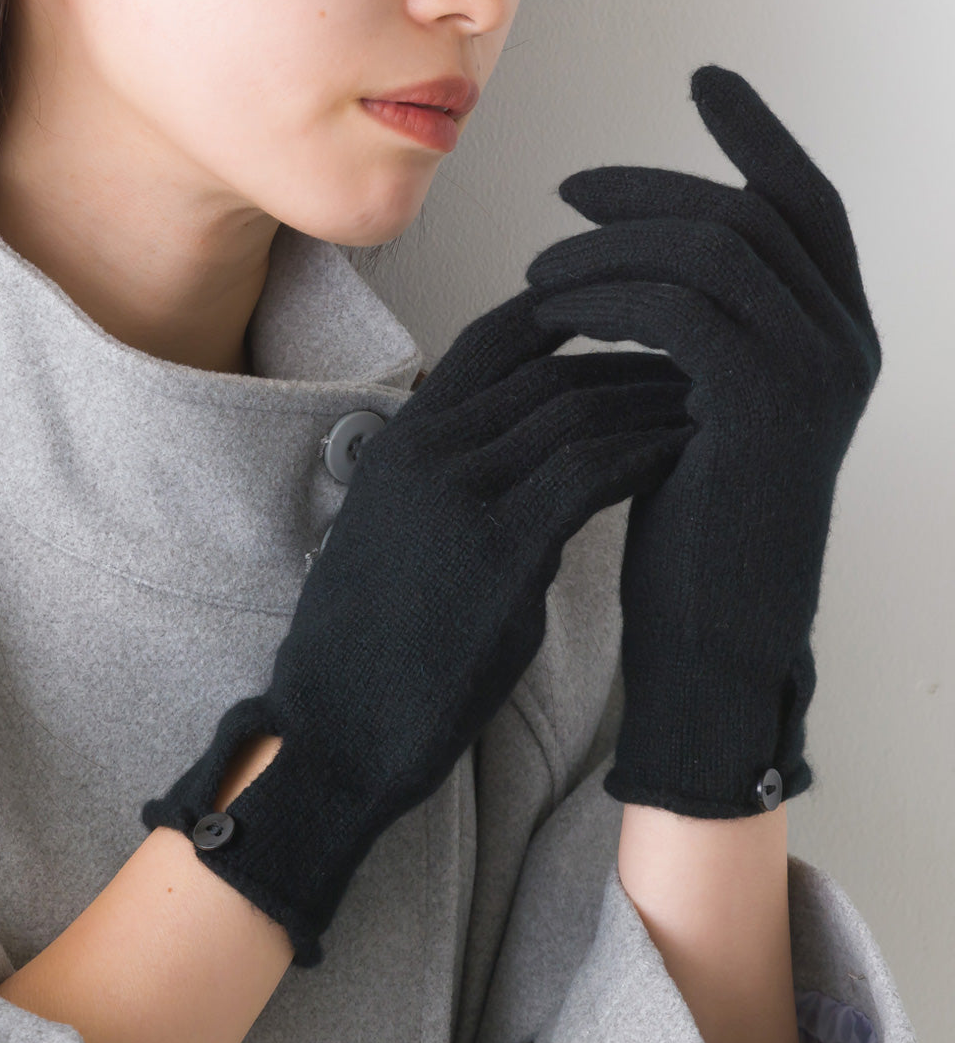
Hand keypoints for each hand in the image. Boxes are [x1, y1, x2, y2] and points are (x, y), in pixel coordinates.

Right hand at [142, 286, 693, 962]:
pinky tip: (688, 456)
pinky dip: (646, 455)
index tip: (629, 322)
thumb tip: (545, 468)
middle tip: (694, 365)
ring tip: (708, 405)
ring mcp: (457, 496)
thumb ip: (463, 483)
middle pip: (546, 370)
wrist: (334, 726)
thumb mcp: (398, 532)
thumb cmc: (372, 642)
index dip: (566, 317)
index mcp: (400, 440)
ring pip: (575, 412)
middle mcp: (424, 451)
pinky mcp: (497, 551)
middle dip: (629, 360)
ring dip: (651, 402)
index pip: (490, 340)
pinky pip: (589, 474)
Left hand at [525, 64, 880, 818]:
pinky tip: (551, 313)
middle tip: (565, 195)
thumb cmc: (693, 536)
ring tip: (538, 273)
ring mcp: (817, 371)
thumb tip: (628, 256)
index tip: (701, 81)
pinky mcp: (764, 405)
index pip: (804, 204)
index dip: (758, 134)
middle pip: (747, 213)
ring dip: (610, 248)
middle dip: (649, 193)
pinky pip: (676, 305)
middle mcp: (846, 343)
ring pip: (709, 250)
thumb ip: (700, 335)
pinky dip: (605, 297)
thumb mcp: (703, 413)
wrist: (709, 641)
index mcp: (837, 338)